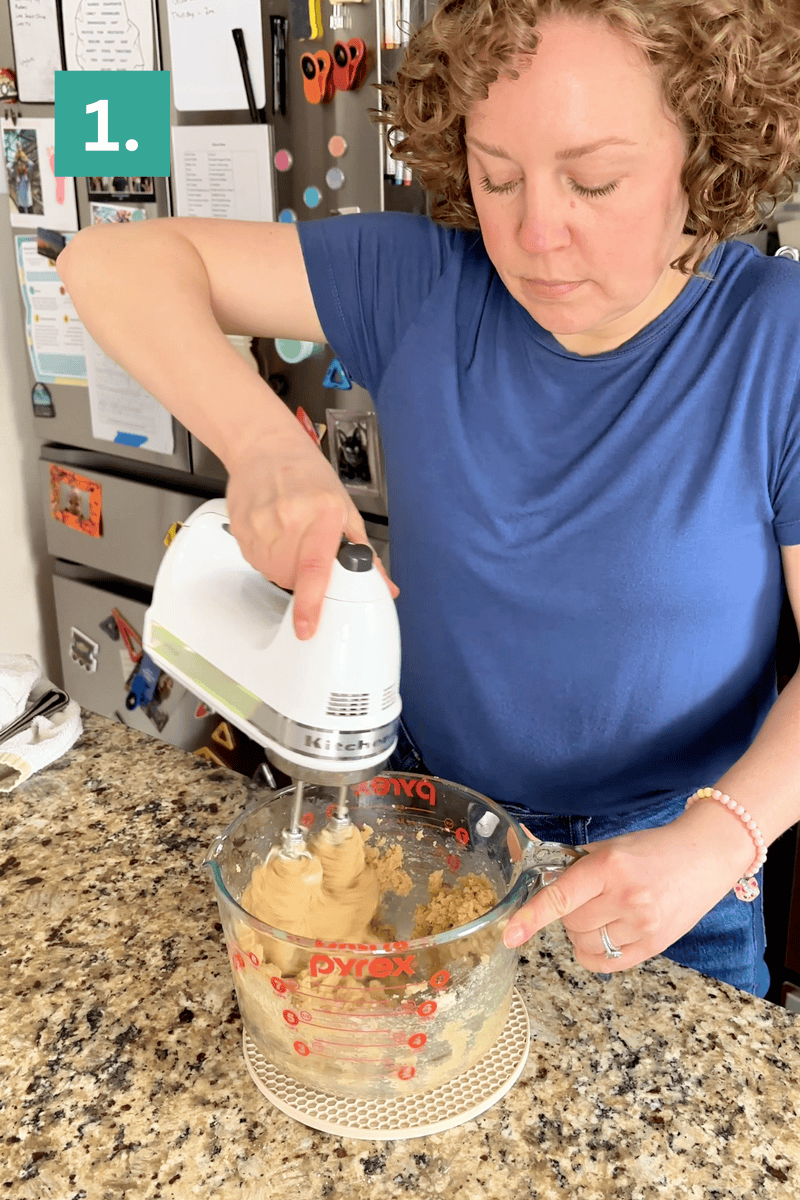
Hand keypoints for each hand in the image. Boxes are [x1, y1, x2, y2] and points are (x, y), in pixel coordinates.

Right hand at [225, 431, 397, 639]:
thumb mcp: (344, 508)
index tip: (307, 627)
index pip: (314, 568)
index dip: (310, 603)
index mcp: (322, 513)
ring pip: (274, 573)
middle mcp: (289, 517)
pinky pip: (256, 562)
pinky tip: (273, 533)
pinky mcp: (241, 527)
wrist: (266, 447)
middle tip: (308, 548)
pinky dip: (268, 557)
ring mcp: (260, 523)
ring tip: (290, 536)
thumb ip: (364, 553)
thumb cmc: (307, 474)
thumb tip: (384, 585)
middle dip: (305, 575)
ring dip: (285, 567)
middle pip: (293, 578)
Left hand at [502, 805, 754, 971]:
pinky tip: (606, 934)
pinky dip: (596, 953)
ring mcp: (643, 924)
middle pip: (571, 924)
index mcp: (610, 866)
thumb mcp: (611, 846)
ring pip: (586, 945)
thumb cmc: (653, 848)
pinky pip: (608, 964)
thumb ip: (576, 864)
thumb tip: (538, 874)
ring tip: (602, 914)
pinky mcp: (655, 945)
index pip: (561, 896)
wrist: (704, 856)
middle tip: (588, 898)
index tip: (510, 933)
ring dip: (583, 933)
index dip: (532, 916)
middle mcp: (626, 897)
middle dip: (569, 913)